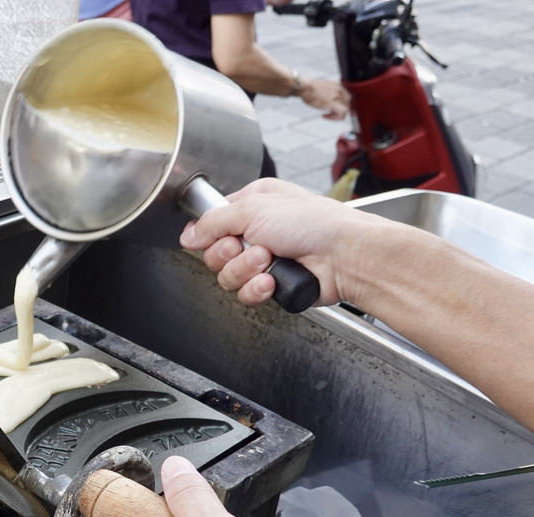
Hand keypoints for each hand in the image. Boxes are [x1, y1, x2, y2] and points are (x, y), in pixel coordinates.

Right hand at [179, 178, 407, 308]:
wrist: (346, 256)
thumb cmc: (314, 222)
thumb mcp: (254, 208)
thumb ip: (213, 222)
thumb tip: (188, 235)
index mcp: (253, 205)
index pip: (212, 223)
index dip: (209, 235)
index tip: (218, 237)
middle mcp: (258, 231)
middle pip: (215, 254)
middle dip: (230, 255)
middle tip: (254, 247)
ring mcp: (265, 260)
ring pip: (228, 277)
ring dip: (246, 271)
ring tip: (269, 261)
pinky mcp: (273, 285)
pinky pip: (246, 294)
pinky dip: (257, 289)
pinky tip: (274, 281)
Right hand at [299, 77, 349, 119]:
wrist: (305, 86)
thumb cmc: (308, 87)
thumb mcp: (321, 87)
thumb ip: (326, 92)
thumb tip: (324, 98)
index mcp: (337, 86)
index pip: (346, 97)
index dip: (341, 104)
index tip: (331, 108)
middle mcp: (340, 90)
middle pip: (348, 103)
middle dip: (340, 110)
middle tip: (330, 113)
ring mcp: (337, 97)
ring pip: (346, 109)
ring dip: (337, 115)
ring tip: (327, 116)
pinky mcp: (333, 104)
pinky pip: (341, 114)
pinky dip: (335, 118)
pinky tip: (325, 116)